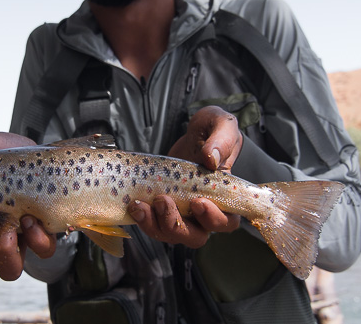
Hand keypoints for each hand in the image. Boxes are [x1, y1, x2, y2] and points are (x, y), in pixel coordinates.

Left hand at [128, 106, 241, 247]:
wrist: (192, 132)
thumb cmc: (212, 130)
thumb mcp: (221, 125)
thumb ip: (221, 140)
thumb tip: (210, 158)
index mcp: (225, 196)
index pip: (227, 221)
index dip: (213, 218)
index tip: (198, 202)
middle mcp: (204, 211)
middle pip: (195, 236)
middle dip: (176, 225)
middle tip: (163, 200)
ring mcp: (183, 212)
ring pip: (171, 234)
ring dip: (155, 224)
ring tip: (140, 205)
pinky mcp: (162, 208)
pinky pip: (153, 224)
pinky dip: (143, 219)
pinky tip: (134, 204)